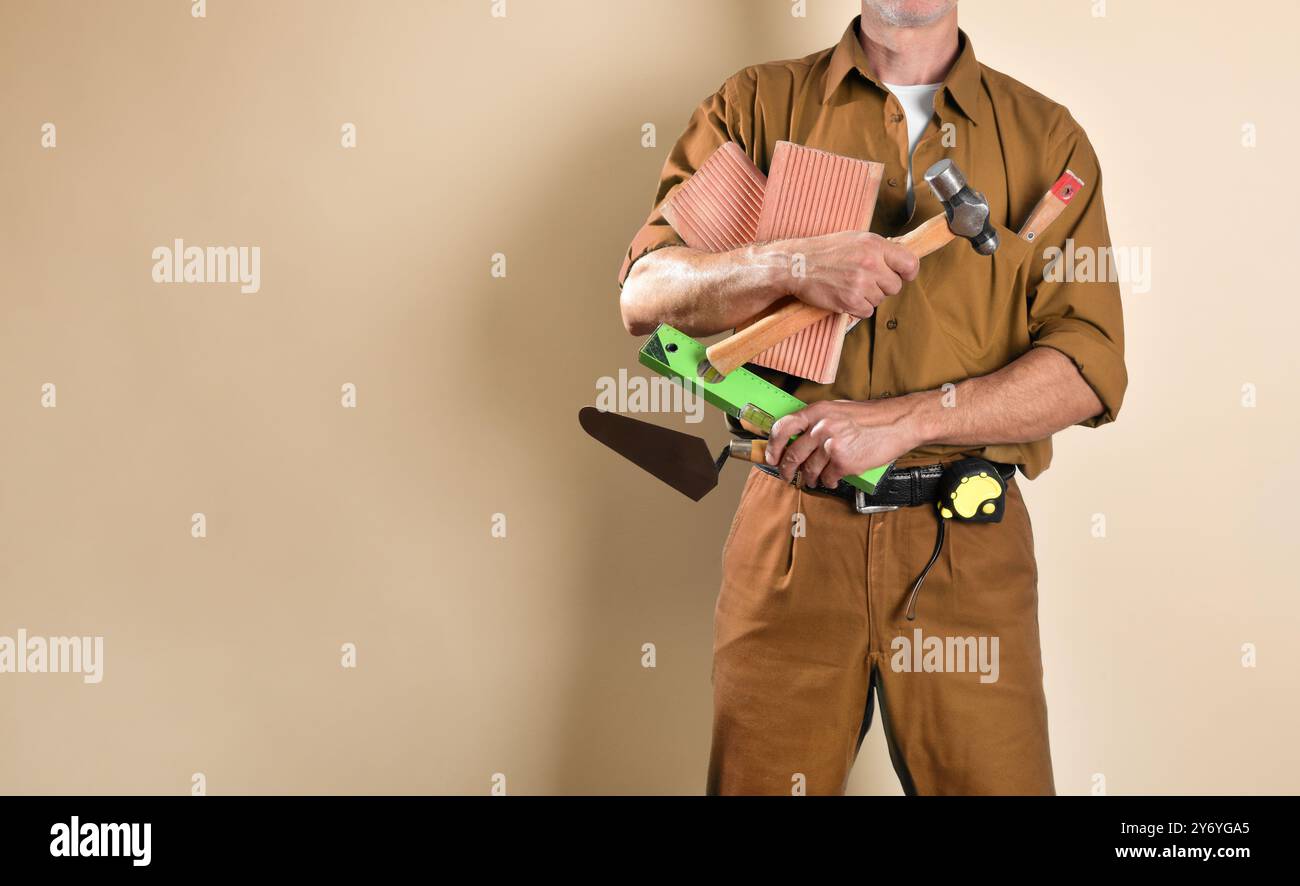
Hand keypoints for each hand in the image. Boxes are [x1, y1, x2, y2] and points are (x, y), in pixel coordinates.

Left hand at [765, 398, 925, 488]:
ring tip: (814, 479)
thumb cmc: (870, 417)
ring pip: (810, 470)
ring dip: (810, 478)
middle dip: (787, 469)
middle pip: (792, 454)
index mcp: (817, 411)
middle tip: (787, 475)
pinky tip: (832, 479)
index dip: (772, 446)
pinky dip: (828, 481)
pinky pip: (828, 478)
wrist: (898, 422)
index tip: (771, 457)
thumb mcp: (837, 410)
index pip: (783, 428)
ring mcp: (832, 445)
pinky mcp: (844, 462)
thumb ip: (816, 421)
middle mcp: (821, 427)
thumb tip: (796, 439)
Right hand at [775, 230, 919, 318]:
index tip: (902, 275)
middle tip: (865, 280)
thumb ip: (880, 248)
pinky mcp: (850, 301)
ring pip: (880, 300)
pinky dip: (857, 308)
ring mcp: (860, 283)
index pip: (910, 263)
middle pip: (895, 286)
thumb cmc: (826, 251)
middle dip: (883, 286)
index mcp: (874, 245)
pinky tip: (845, 296)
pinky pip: (867, 312)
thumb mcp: (856, 239)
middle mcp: (870, 263)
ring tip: (850, 285)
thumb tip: (902, 259)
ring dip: (868, 297)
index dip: (908, 273)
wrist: (797, 264)